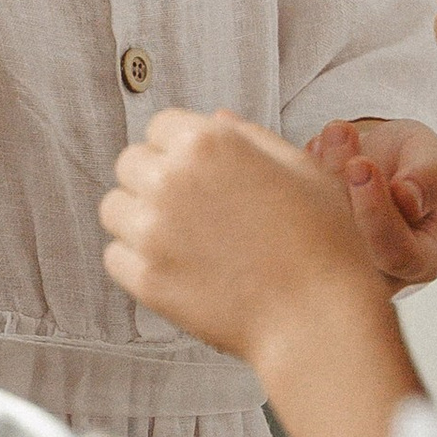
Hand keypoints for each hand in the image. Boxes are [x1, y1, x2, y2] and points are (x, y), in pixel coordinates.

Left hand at [100, 106, 377, 375]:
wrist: (318, 317)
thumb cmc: (321, 243)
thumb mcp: (301, 169)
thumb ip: (252, 137)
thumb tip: (216, 119)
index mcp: (208, 142)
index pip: (159, 126)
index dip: (180, 147)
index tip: (197, 170)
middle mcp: (171, 179)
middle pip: (130, 163)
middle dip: (154, 178)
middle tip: (190, 207)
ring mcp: (153, 231)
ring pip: (114, 208)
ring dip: (138, 218)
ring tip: (180, 238)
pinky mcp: (146, 278)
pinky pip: (115, 257)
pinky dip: (136, 262)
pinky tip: (175, 267)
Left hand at [306, 120, 436, 289]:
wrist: (382, 158)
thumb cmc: (413, 162)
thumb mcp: (430, 156)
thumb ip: (427, 175)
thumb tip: (407, 196)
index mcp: (421, 261)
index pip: (396, 253)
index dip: (375, 212)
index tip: (361, 164)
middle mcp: (379, 272)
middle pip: (349, 246)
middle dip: (339, 185)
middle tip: (340, 135)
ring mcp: (339, 260)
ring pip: (318, 230)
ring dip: (320, 174)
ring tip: (335, 132)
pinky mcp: (306, 244)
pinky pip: (292, 221)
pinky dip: (301, 176)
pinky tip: (318, 146)